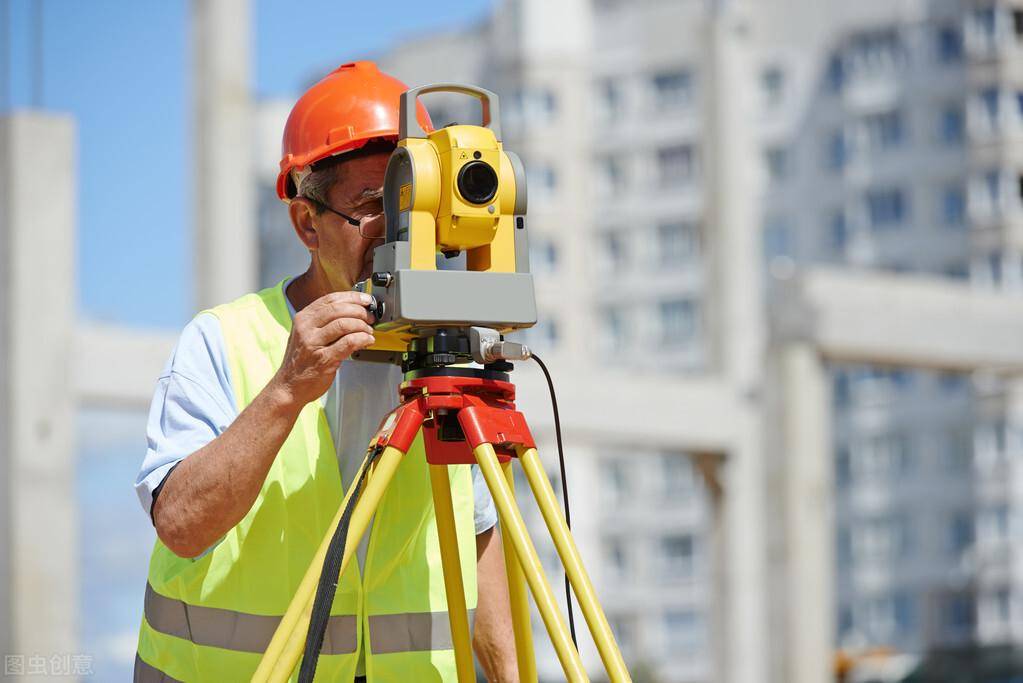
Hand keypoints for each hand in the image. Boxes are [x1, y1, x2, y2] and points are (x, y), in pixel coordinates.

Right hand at [271, 291, 375, 406]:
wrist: (289, 387)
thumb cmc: (300, 362)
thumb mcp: (306, 334)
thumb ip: (323, 322)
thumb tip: (351, 311)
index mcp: (303, 318)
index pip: (330, 299)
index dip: (352, 297)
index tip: (366, 300)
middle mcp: (306, 328)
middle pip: (339, 309)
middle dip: (360, 311)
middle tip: (370, 318)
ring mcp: (313, 343)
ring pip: (344, 324)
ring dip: (362, 326)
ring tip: (368, 332)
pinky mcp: (324, 359)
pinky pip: (348, 343)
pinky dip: (362, 339)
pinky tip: (367, 341)